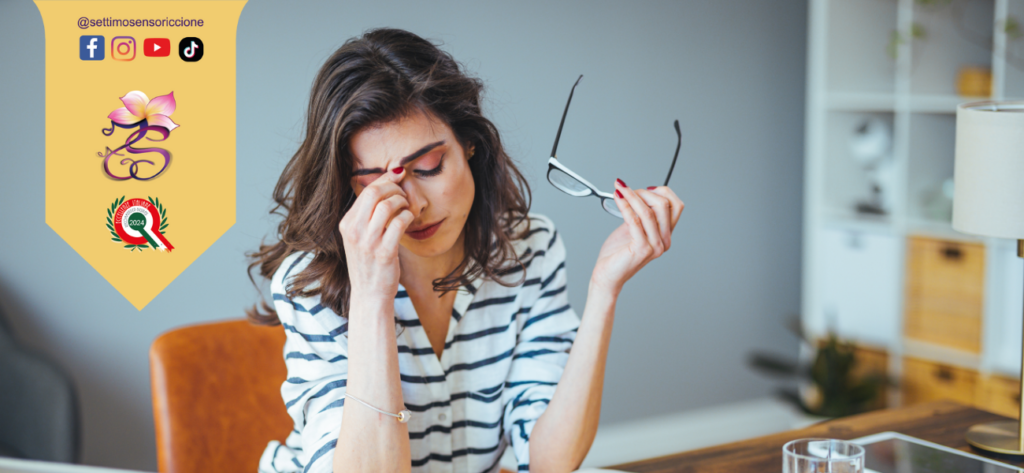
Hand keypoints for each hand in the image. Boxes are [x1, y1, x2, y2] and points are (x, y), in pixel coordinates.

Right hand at [339, 167, 414, 301]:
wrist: (369, 294)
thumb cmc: (368, 263)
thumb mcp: (359, 237)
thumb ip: (367, 215)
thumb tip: (385, 186)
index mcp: (346, 224)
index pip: (365, 191)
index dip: (385, 179)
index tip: (398, 176)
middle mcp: (354, 231)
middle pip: (375, 193)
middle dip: (394, 187)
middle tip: (404, 193)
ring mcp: (368, 242)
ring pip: (387, 205)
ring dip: (402, 201)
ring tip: (407, 207)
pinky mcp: (384, 252)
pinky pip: (399, 223)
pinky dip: (408, 217)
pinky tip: (409, 220)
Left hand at [590, 180, 683, 294]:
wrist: (607, 275)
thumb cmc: (618, 254)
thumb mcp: (633, 228)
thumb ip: (640, 214)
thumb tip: (640, 192)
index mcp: (665, 235)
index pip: (676, 206)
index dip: (662, 192)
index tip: (645, 188)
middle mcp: (664, 241)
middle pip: (664, 205)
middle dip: (644, 192)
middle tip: (626, 189)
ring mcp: (654, 246)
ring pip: (648, 211)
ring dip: (632, 196)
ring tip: (619, 189)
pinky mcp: (641, 249)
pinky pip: (635, 221)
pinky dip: (625, 206)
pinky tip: (618, 199)